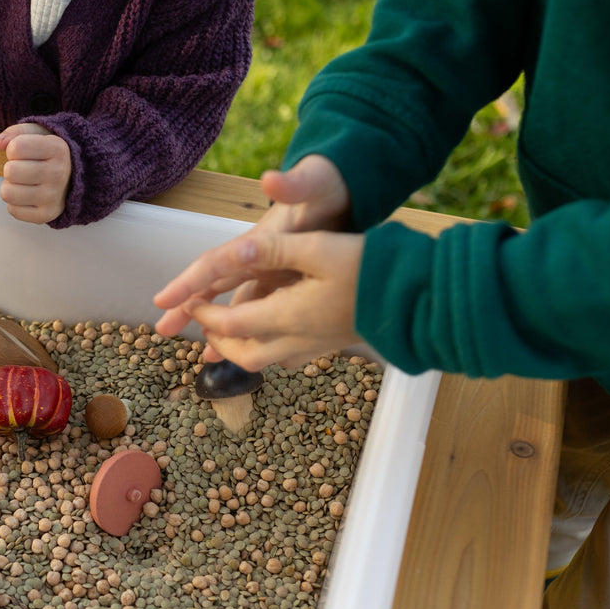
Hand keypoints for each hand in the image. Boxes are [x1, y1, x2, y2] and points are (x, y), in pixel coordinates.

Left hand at [0, 123, 70, 223]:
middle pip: (10, 171)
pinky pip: (13, 210)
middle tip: (24, 168)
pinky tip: (28, 195)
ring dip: (10, 186)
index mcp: (58, 149)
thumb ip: (15, 132)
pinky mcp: (46, 215)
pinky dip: (16, 203)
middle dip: (11, 168)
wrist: (74, 178)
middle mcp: (58, 174)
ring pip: (7, 193)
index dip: (13, 148)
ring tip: (24, 182)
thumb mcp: (38, 133)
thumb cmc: (50, 154)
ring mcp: (53, 198)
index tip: (25, 152)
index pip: (15, 148)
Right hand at [153, 155, 350, 342]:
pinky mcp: (288, 279)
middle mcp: (258, 256)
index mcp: (258, 239)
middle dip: (188, 307)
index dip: (188, 282)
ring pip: (237, 302)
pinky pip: (262, 310)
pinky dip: (251, 329)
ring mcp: (272, 269)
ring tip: (203, 355)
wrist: (349, 186)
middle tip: (162, 329)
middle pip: (215, 284)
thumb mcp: (314, 183)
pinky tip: (247, 349)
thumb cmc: (329, 185)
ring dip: (217, 325)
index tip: (162, 300)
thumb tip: (271, 179)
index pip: (214, 263)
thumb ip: (295, 184)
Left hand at [180, 229, 365, 369]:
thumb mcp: (318, 248)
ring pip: (264, 361)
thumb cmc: (369, 269)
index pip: (230, 323)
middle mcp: (296, 339)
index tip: (190, 303)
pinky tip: (269, 336)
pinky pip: (287, 357)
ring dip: (239, 349)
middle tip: (204, 322)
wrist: (419, 299)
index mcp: (286, 316)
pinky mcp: (330, 346)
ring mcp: (315, 347)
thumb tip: (234, 251)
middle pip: (243, 354)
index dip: (205, 315)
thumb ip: (273, 250)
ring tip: (228, 331)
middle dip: (218, 341)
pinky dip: (266, 350)